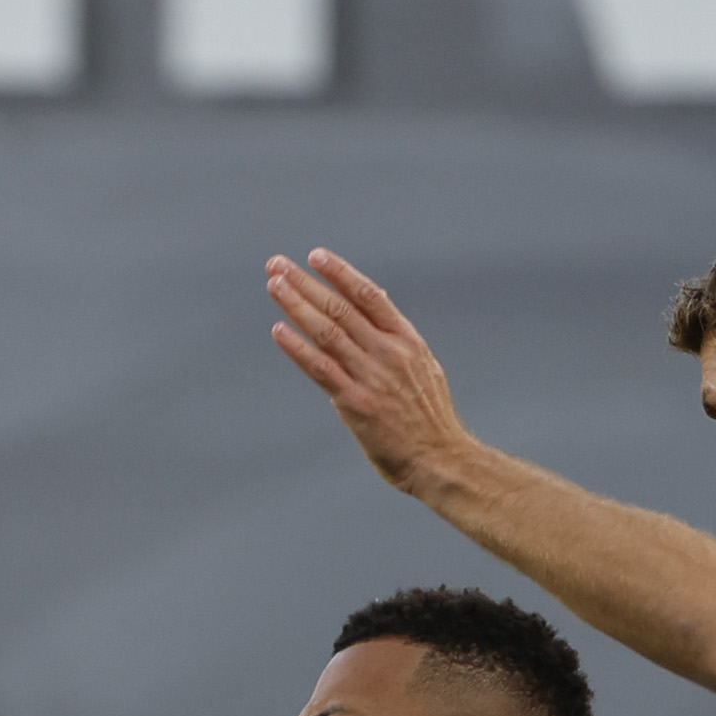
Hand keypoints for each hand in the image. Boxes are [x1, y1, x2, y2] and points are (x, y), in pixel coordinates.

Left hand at [267, 249, 473, 494]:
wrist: (442, 459)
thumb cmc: (431, 419)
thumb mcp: (425, 368)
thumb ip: (398, 340)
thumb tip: (375, 311)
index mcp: (407, 341)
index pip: (369, 296)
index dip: (340, 273)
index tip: (316, 256)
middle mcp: (389, 353)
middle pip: (340, 307)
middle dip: (306, 283)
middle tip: (278, 264)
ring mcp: (372, 377)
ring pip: (327, 331)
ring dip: (296, 305)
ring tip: (274, 285)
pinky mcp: (356, 403)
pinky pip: (320, 369)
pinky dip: (297, 348)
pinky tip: (279, 331)